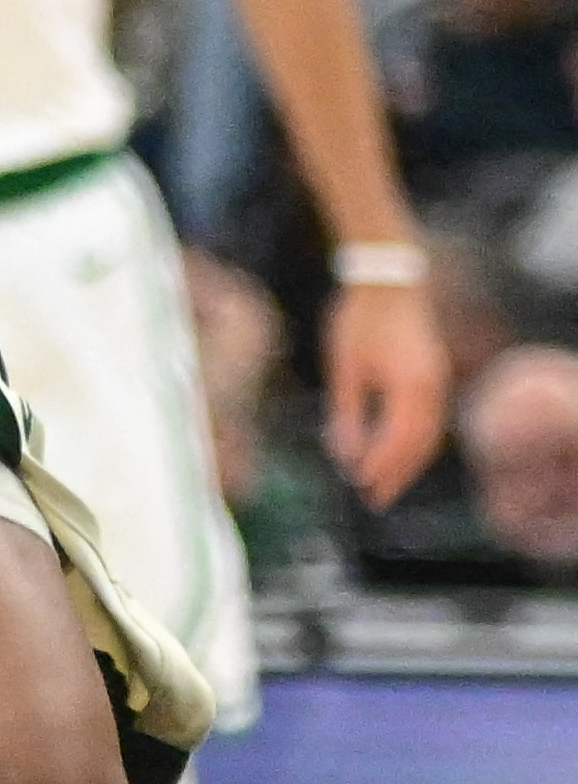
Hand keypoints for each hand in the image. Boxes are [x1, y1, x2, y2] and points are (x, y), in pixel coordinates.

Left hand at [325, 271, 450, 508]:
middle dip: (398, 474)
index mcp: (411, 386)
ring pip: (429, 436)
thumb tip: (345, 456)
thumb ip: (347, 412)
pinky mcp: (435, 379)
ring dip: (409, 463)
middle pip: (420, 445)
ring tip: (384, 485)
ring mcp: (439, 384)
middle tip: (374, 500)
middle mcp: (433, 390)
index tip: (362, 486)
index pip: (399, 439)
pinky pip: (431, 422)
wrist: (389, 282)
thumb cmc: (359, 320)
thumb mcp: (344, 366)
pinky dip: (415, 444)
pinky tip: (397, 455)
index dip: (383, 466)